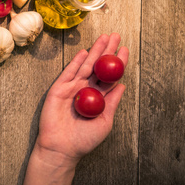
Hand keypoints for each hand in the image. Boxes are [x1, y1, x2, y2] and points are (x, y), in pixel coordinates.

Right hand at [37, 33, 128, 166]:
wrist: (62, 147)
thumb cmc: (84, 140)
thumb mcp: (105, 121)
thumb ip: (112, 103)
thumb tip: (122, 85)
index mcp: (99, 99)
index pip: (110, 77)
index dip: (118, 64)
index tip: (125, 50)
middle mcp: (86, 91)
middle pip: (98, 67)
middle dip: (107, 52)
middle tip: (116, 37)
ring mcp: (72, 88)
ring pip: (85, 66)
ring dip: (95, 51)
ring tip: (104, 38)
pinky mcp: (59, 89)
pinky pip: (69, 72)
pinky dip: (76, 62)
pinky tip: (84, 52)